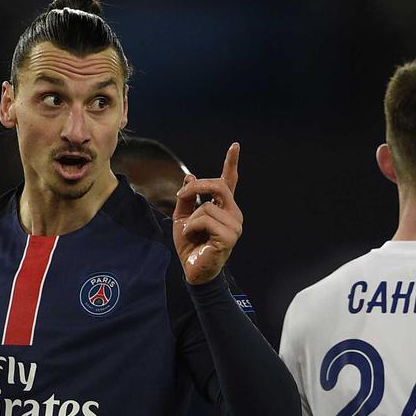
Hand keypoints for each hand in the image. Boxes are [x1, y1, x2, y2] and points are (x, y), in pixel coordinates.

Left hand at [172, 143, 242, 284]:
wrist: (191, 270)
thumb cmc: (190, 246)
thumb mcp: (182, 218)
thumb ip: (186, 198)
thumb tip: (189, 177)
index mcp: (223, 208)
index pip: (230, 181)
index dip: (231, 163)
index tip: (235, 146)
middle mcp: (233, 214)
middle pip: (218, 186)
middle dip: (197, 187)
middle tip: (181, 196)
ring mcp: (234, 225)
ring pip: (206, 206)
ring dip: (191, 219)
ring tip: (192, 233)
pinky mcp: (229, 237)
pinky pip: (205, 220)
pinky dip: (192, 227)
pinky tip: (195, 238)